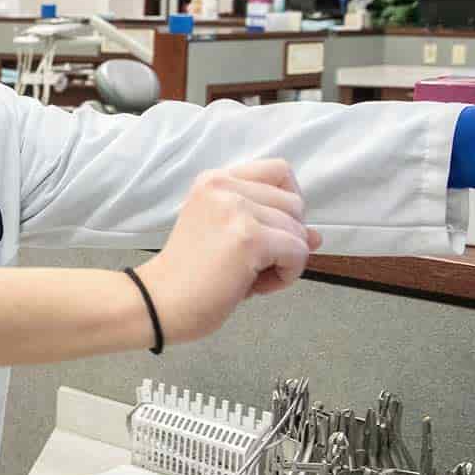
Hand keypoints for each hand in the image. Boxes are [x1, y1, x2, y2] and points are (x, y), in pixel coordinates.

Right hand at [136, 159, 321, 346]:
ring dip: (285, 261)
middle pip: (295, 202)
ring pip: (299, 231)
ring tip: (250, 278)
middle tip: (254, 265)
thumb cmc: (188, 278)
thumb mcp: (228, 240)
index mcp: (215, 180)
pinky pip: (298, 252)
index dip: (288, 201)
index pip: (279, 170)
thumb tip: (317, 236)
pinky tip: (257, 287)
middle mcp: (225, 187)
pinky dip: (287, 275)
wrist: (157, 304)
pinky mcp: (249, 238)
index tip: (273, 229)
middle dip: (286, 238)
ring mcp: (236, 210)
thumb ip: (269, 228)